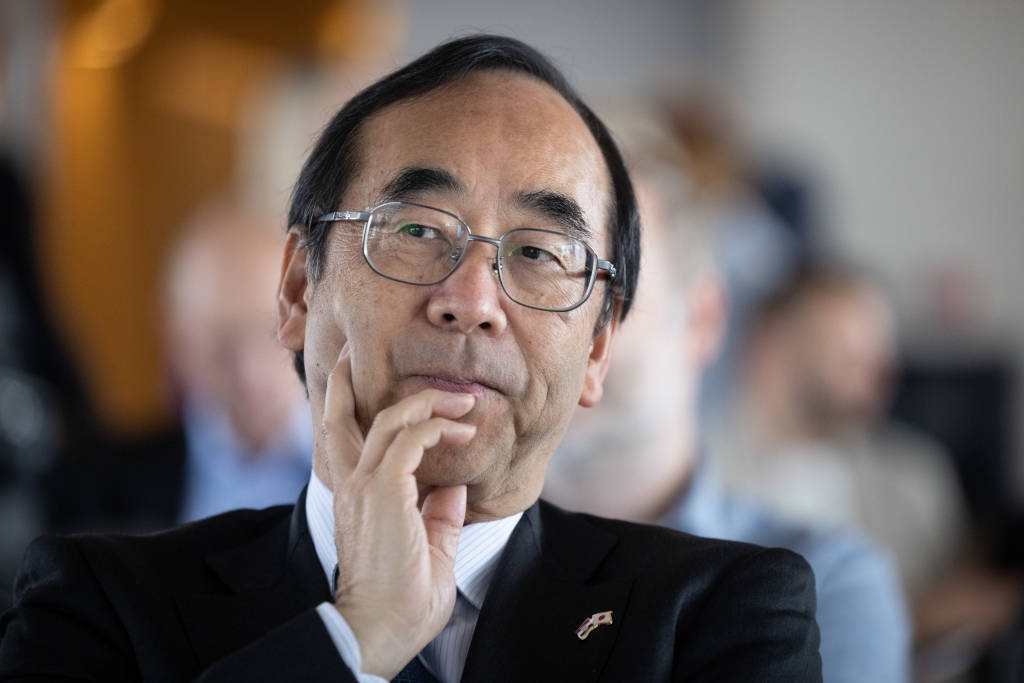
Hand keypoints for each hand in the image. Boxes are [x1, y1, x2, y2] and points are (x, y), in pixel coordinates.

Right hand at [322, 344, 475, 678]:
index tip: (374, 388)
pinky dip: (435, 426)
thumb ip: (438, 513)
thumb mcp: (428, 546)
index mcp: (355, 497)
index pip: (345, 439)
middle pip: (340, 415)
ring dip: (426, 400)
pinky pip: (410, 438)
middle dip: (344, 379)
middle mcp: (351, 484)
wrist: (380, 629)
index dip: (353, 408)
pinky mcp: (383, 489)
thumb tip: (454, 487)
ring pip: (388, 418)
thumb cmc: (402, 599)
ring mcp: (364, 485)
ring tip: (462, 398)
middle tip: (351, 351)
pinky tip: (460, 429)